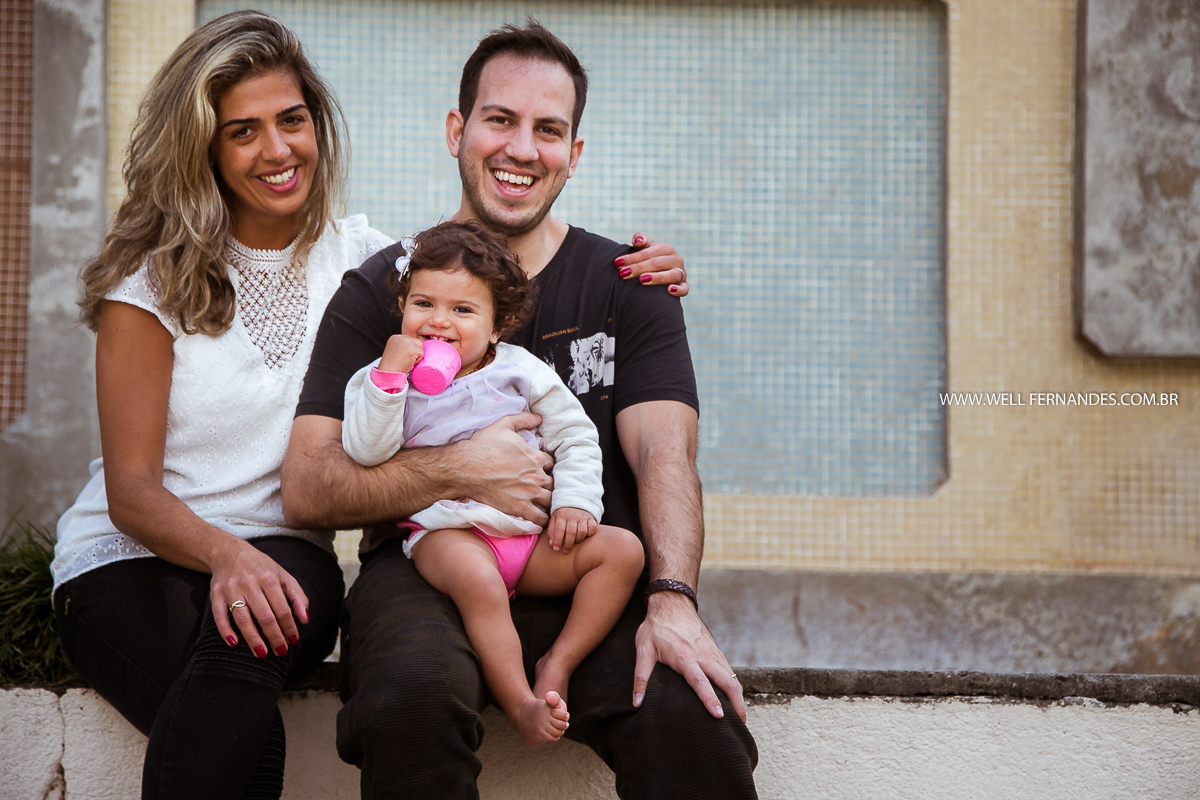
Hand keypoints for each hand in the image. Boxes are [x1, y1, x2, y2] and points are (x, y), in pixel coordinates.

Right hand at [210, 538, 308, 658]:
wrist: (229, 552)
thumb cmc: (261, 568)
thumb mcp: (283, 576)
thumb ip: (297, 596)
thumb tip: (305, 619)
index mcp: (269, 578)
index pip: (282, 608)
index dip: (289, 627)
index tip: (293, 641)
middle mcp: (250, 583)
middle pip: (264, 615)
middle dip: (274, 636)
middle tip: (280, 652)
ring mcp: (231, 589)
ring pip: (242, 618)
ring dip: (252, 638)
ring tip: (261, 653)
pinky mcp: (216, 594)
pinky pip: (219, 615)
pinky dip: (225, 630)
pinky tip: (234, 643)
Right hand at [378, 333, 424, 373]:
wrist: (389, 372)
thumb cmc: (392, 365)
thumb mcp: (395, 350)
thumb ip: (402, 346)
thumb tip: (414, 346)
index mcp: (395, 337)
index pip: (410, 340)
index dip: (409, 350)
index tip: (403, 357)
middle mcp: (401, 337)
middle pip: (416, 342)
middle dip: (414, 351)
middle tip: (406, 359)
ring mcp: (407, 342)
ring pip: (420, 346)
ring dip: (416, 355)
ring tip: (407, 360)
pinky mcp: (413, 348)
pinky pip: (422, 353)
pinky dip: (417, 360)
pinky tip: (409, 362)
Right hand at [463, 412, 553, 526]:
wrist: (466, 467)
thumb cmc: (483, 445)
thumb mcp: (503, 425)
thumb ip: (523, 419)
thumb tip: (538, 417)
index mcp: (534, 456)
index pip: (550, 462)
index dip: (545, 466)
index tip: (540, 470)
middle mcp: (536, 475)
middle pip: (553, 482)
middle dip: (549, 484)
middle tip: (543, 488)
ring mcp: (529, 492)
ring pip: (550, 500)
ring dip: (548, 502)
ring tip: (544, 505)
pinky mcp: (519, 507)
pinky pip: (539, 517)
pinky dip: (542, 519)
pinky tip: (541, 520)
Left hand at [547, 507, 596, 552]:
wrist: (574, 504)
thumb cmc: (562, 517)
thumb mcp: (554, 521)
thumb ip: (551, 532)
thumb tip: (552, 545)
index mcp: (561, 515)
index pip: (559, 529)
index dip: (557, 540)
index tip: (556, 549)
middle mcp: (572, 515)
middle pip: (571, 532)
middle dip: (568, 544)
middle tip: (565, 551)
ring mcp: (583, 517)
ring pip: (582, 532)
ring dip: (578, 540)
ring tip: (574, 542)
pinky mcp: (591, 519)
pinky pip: (593, 528)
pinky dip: (589, 534)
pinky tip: (584, 536)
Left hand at [614, 233, 688, 296]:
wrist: (660, 273)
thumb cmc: (648, 260)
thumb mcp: (644, 248)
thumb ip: (640, 240)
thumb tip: (638, 241)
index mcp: (666, 248)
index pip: (648, 253)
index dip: (632, 258)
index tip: (617, 263)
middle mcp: (676, 259)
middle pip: (657, 263)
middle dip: (639, 268)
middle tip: (623, 274)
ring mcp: (681, 272)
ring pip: (671, 275)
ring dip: (657, 277)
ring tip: (642, 280)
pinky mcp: (684, 285)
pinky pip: (684, 288)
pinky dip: (679, 290)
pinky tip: (669, 290)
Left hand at [633, 591, 744, 720]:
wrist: (672, 603)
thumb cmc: (656, 628)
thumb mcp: (643, 651)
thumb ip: (640, 677)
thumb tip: (637, 703)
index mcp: (685, 658)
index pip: (701, 683)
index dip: (710, 700)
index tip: (719, 716)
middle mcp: (703, 656)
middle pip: (726, 682)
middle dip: (736, 704)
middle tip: (740, 724)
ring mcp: (712, 652)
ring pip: (732, 676)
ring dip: (738, 696)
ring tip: (740, 716)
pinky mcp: (715, 649)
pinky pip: (729, 669)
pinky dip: (734, 684)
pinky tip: (734, 696)